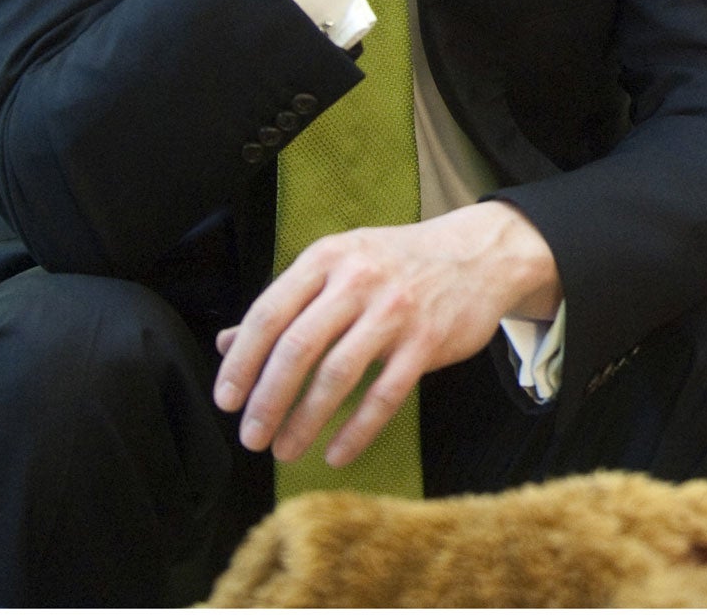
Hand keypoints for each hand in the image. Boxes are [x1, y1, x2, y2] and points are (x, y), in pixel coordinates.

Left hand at [212, 200, 559, 467]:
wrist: (479, 255)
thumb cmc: (399, 263)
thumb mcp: (341, 264)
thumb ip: (288, 302)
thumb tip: (226, 343)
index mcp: (328, 258)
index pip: (269, 314)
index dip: (242, 362)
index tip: (227, 401)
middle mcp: (359, 280)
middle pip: (298, 348)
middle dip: (267, 400)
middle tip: (251, 437)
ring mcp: (396, 311)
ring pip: (337, 375)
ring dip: (304, 420)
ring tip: (284, 450)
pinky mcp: (428, 340)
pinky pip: (385, 395)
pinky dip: (356, 430)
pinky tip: (336, 452)